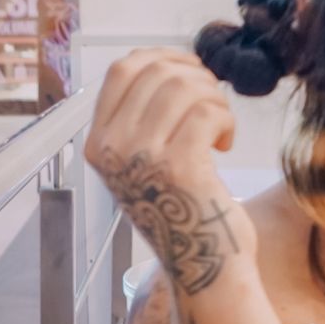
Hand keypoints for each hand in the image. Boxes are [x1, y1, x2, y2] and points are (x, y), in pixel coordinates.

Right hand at [85, 49, 252, 293]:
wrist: (204, 266)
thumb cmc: (181, 210)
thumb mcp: (142, 162)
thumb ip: (142, 118)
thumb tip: (170, 64)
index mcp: (98, 143)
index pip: (122, 70)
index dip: (161, 56)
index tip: (189, 67)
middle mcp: (113, 149)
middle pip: (157, 73)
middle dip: (196, 78)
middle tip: (213, 104)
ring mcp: (143, 159)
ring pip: (184, 87)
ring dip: (213, 97)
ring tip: (219, 125)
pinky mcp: (180, 168)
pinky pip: (207, 111)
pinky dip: (225, 119)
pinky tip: (225, 143)